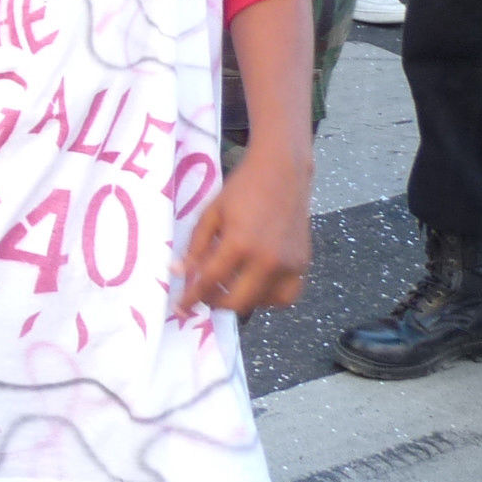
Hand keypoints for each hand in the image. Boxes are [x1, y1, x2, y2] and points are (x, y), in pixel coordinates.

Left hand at [174, 141, 311, 317]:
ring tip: (227, 288)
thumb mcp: (211, 213)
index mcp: (240, 244)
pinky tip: (253, 285)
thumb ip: (196, 246)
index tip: (180, 308)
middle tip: (202, 297)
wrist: (282, 173)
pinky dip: (268, 298)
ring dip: (242, 301)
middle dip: (215, 304)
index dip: (192, 298)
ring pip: (263, 303)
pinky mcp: (303, 264)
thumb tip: (179, 274)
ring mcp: (289, 265)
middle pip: (238, 302)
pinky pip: (286, 296)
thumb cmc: (241, 189)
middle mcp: (268, 260)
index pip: (210, 281)